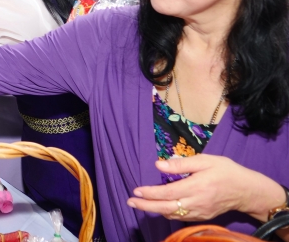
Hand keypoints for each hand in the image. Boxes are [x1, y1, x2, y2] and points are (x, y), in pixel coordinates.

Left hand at [127, 155, 286, 222]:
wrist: (247, 190)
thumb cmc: (226, 171)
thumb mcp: (205, 161)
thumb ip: (181, 164)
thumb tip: (159, 165)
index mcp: (196, 187)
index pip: (167, 193)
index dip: (150, 193)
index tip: (136, 190)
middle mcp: (196, 203)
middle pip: (166, 207)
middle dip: (146, 206)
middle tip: (130, 202)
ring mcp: (199, 212)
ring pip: (172, 214)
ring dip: (154, 210)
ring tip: (139, 204)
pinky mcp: (202, 217)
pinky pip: (181, 217)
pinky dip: (168, 213)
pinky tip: (159, 208)